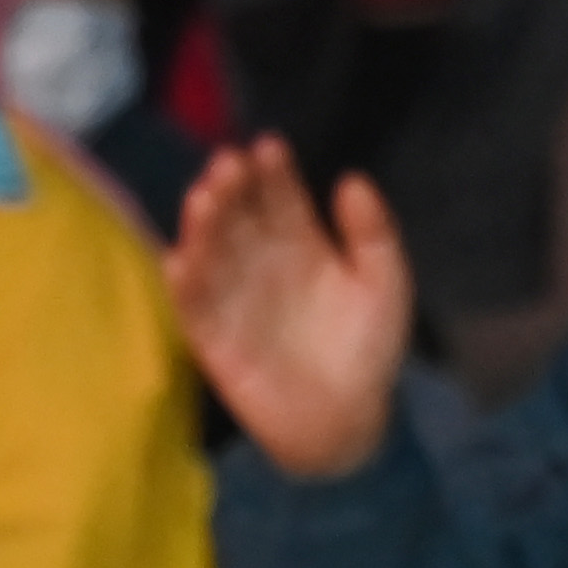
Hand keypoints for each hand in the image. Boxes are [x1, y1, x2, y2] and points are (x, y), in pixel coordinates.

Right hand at [169, 139, 414, 481]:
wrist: (348, 418)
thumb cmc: (368, 348)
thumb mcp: (385, 287)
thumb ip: (375, 236)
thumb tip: (353, 180)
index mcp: (299, 239)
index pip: (279, 195)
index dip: (273, 172)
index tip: (270, 148)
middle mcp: (258, 258)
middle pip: (238, 213)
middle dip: (231, 187)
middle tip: (230, 164)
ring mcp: (231, 293)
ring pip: (209, 248)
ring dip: (203, 223)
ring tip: (206, 198)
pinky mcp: (211, 334)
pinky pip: (192, 304)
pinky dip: (185, 281)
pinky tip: (182, 257)